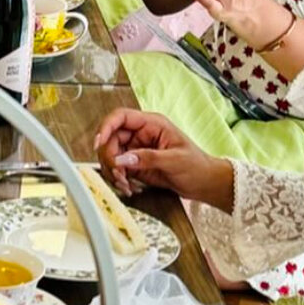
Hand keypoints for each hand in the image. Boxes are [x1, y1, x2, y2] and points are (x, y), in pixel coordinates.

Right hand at [93, 107, 232, 207]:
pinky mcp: (134, 164)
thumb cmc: (196, 166)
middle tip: (118, 173)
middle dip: (109, 157)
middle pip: (111, 139)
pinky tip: (128, 187)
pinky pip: (116, 169)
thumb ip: (148, 158)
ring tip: (125, 184)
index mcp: (152, 124)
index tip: (99, 143)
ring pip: (110, 156)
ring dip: (112, 172)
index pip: (121, 117)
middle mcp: (140, 134)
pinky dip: (117, 180)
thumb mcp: (174, 160)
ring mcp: (135, 149)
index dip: (106, 127)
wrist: (203, 183)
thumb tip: (122, 159)